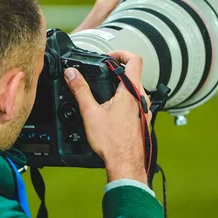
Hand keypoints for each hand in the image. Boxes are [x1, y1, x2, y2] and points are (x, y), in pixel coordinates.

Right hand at [63, 51, 151, 184]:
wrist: (125, 164)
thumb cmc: (113, 143)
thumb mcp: (90, 112)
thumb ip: (80, 90)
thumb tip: (72, 74)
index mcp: (131, 91)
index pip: (134, 60)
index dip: (121, 53)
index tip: (109, 57)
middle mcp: (142, 99)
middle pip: (135, 74)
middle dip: (118, 71)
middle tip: (104, 73)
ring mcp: (145, 110)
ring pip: (137, 89)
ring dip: (123, 86)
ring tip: (108, 92)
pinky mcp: (144, 120)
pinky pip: (138, 103)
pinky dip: (127, 100)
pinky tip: (115, 110)